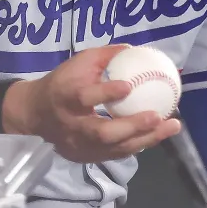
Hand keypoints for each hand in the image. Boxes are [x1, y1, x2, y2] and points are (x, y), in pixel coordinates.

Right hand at [2, 44, 181, 162]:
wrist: (35, 114)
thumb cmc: (61, 83)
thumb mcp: (77, 63)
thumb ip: (104, 56)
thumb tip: (135, 50)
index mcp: (66, 97)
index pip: (84, 97)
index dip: (106, 92)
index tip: (128, 86)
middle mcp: (72, 125)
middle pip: (102, 132)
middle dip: (132, 126)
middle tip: (157, 116)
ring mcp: (79, 145)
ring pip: (113, 148)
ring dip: (145, 139)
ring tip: (171, 126)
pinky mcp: (86, 157)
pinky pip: (116, 154)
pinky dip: (138, 144)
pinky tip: (157, 135)